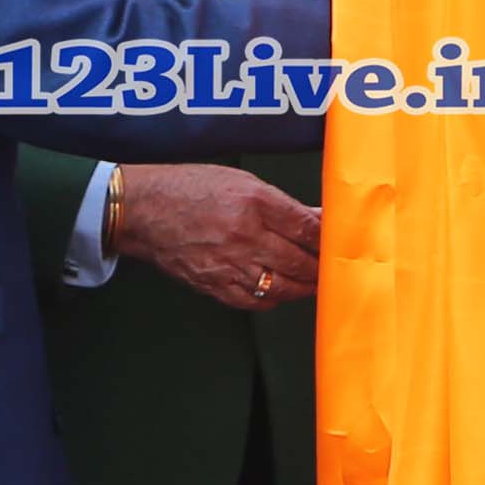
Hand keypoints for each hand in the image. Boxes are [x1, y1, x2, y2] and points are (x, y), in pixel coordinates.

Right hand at [108, 166, 319, 307]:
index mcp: (254, 202)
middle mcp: (244, 235)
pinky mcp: (214, 285)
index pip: (307, 228)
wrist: (143, 210)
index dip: (329, 239)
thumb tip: (317, 217)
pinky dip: (275, 299)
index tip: (341, 243)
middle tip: (336, 268)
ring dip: (304, 287)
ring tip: (314, 282)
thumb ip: (283, 204)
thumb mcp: (241, 182)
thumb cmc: (191, 188)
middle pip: (300, 262)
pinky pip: (255, 302)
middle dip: (322, 267)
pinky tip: (282, 291)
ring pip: (283, 287)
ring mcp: (228, 265)